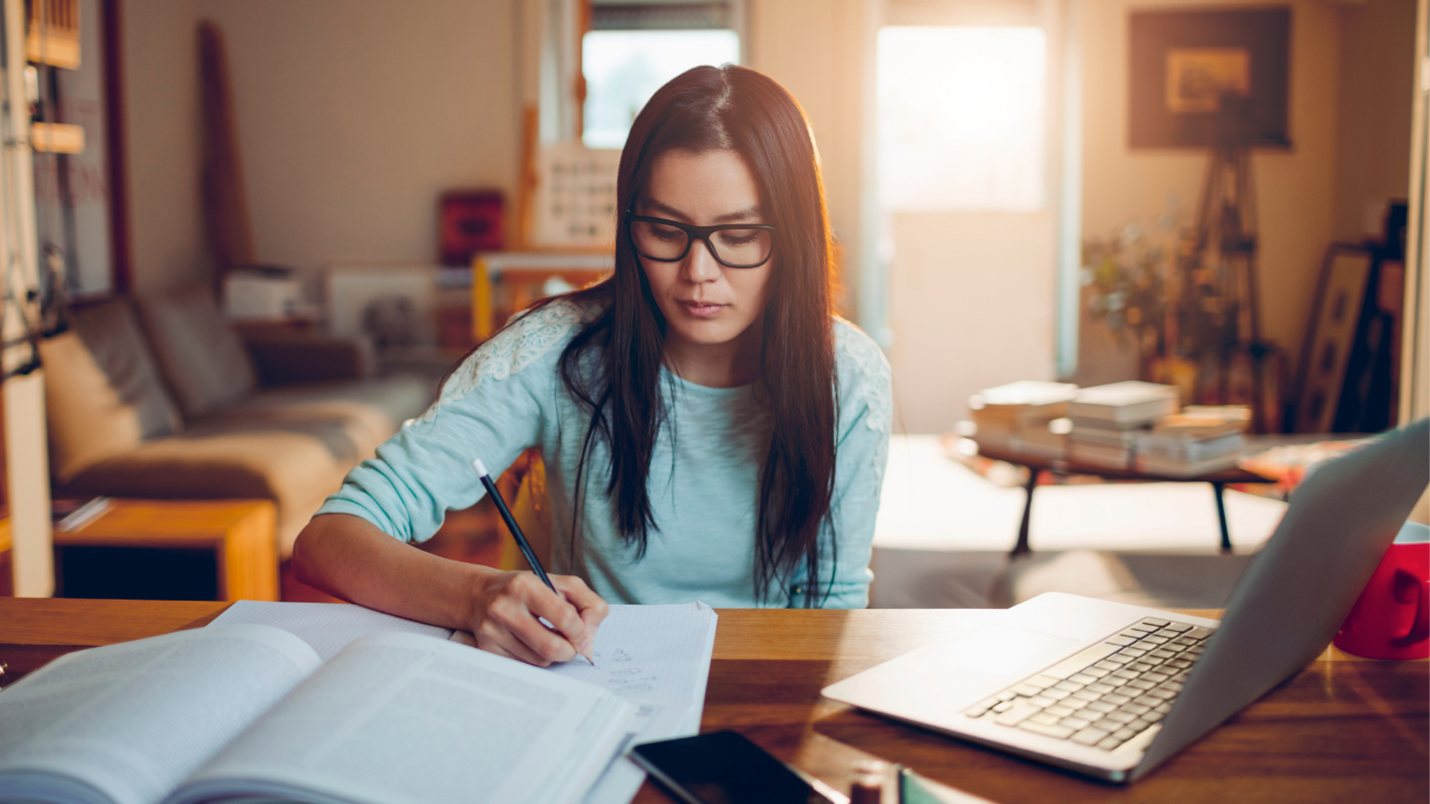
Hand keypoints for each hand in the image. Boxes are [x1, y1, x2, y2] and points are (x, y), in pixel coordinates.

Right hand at [466, 567, 608, 665]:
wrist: (479, 595)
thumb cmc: (528, 590)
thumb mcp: (561, 584)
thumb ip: (588, 604)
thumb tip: (589, 641)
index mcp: (525, 585)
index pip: (565, 618)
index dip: (581, 632)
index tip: (585, 637)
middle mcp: (504, 607)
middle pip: (551, 647)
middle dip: (570, 651)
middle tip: (573, 646)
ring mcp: (492, 631)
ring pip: (540, 661)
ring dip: (553, 655)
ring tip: (548, 638)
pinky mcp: (487, 649)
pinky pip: (525, 666)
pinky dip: (535, 659)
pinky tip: (530, 643)